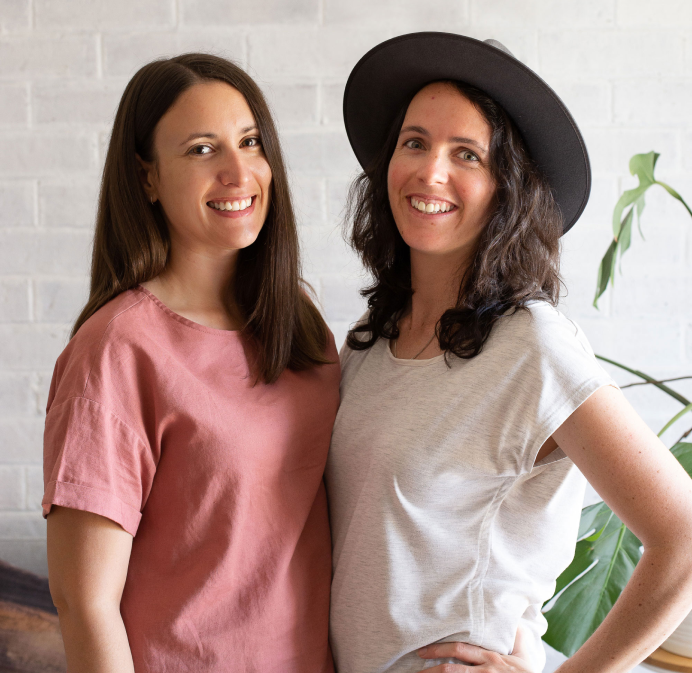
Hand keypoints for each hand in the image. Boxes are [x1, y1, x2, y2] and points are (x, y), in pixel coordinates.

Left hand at [416, 623, 534, 672]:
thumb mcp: (525, 654)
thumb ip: (517, 636)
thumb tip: (514, 619)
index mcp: (490, 658)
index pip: (459, 649)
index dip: (439, 648)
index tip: (422, 649)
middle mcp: (485, 672)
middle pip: (451, 669)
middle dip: (431, 668)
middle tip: (414, 666)